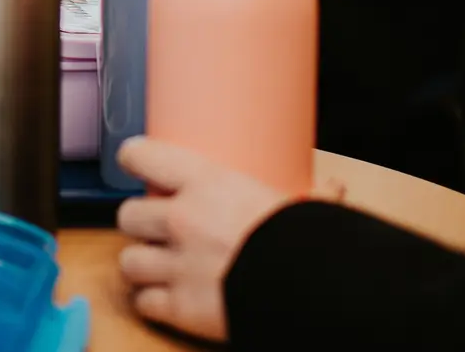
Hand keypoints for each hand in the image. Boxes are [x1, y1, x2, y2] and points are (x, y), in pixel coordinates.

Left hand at [113, 138, 297, 342]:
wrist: (311, 293)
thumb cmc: (307, 242)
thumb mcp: (301, 206)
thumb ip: (308, 197)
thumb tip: (336, 187)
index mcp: (206, 183)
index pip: (143, 156)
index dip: (135, 160)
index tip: (135, 163)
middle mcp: (182, 220)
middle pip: (128, 214)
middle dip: (139, 223)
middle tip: (157, 228)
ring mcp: (177, 266)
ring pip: (129, 261)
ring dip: (141, 265)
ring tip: (158, 266)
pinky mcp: (180, 308)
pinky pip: (143, 303)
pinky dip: (152, 303)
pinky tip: (166, 299)